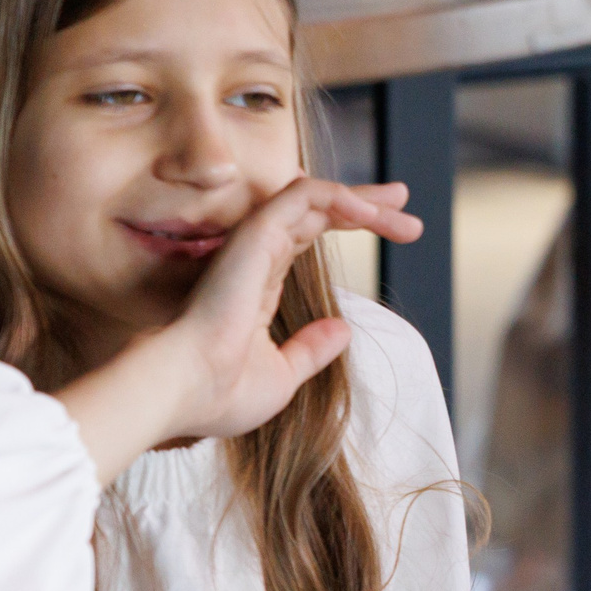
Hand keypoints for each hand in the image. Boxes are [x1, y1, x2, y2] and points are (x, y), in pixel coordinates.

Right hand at [154, 178, 420, 440]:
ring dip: (362, 200)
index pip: (308, 238)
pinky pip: (303, 196)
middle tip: (404, 200)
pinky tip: (371, 214)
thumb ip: (311, 349)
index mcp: (259, 285)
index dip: (349, 227)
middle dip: (364, 204)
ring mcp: (254, 243)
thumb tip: (344, 331)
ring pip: (315, 198)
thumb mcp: (282, 375)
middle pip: (317, 212)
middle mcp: (257, 258)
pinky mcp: (255, 235)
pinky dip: (340, 198)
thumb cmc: (221, 394)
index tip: (395, 231)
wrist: (185, 392)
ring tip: (402, 204)